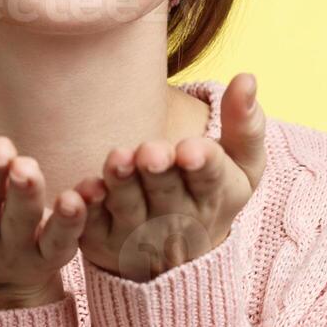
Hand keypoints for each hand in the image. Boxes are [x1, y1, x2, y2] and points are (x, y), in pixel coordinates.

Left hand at [76, 73, 269, 281]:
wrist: (182, 249)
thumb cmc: (213, 189)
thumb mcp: (243, 164)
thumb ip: (245, 124)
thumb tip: (247, 77)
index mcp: (214, 195)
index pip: (210, 177)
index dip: (202, 164)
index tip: (191, 151)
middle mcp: (177, 218)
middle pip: (166, 192)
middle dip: (158, 172)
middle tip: (150, 153)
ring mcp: (138, 232)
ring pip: (128, 207)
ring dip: (121, 185)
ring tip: (117, 159)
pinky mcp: (103, 241)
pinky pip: (91, 228)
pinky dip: (84, 214)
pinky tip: (79, 194)